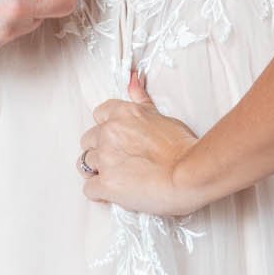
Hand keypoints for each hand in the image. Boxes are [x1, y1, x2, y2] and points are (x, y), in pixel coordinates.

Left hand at [79, 75, 204, 214]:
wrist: (189, 175)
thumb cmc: (183, 147)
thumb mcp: (162, 116)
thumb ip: (142, 101)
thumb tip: (132, 80)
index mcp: (122, 113)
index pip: (99, 115)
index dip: (107, 129)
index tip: (118, 139)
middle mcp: (108, 133)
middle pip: (88, 140)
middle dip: (100, 150)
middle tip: (120, 161)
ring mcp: (105, 159)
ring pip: (84, 164)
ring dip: (97, 171)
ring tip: (117, 178)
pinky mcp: (106, 185)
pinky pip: (89, 189)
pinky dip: (99, 193)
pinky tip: (115, 194)